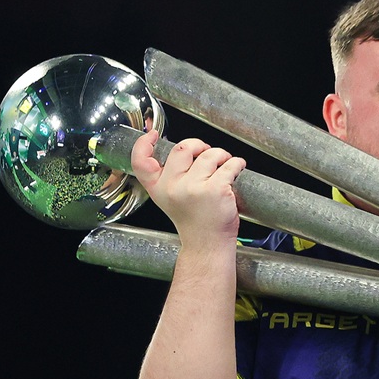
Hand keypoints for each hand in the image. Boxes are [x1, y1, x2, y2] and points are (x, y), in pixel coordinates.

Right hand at [131, 129, 245, 248]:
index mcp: (158, 188)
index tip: (153, 134)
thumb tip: (185, 148)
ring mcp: (194, 188)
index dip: (144, 144)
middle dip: (200, 145)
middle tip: (209, 154)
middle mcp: (173, 187)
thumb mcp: (171, 199)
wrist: (208, 245)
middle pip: (183, 148)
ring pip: (210, 154)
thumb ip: (170, 177)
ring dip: (222, 155)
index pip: (140, 161)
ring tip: (225, 164)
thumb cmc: (195, 222)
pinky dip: (237, 164)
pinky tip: (237, 169)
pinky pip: (230, 165)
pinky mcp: (215, 189)